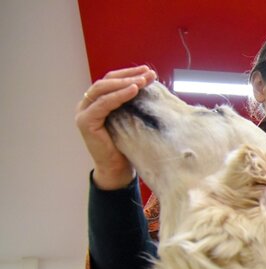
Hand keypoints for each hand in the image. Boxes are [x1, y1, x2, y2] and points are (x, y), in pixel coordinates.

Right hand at [75, 65, 156, 189]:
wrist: (118, 169)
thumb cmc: (128, 145)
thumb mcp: (131, 119)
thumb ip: (132, 103)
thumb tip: (150, 84)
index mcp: (97, 102)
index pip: (111, 81)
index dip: (129, 73)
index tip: (148, 71)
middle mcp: (87, 104)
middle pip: (106, 81)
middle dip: (129, 75)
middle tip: (149, 74)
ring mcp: (84, 112)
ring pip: (103, 89)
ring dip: (125, 83)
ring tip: (143, 81)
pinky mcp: (85, 122)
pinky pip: (102, 104)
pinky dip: (118, 96)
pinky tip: (133, 91)